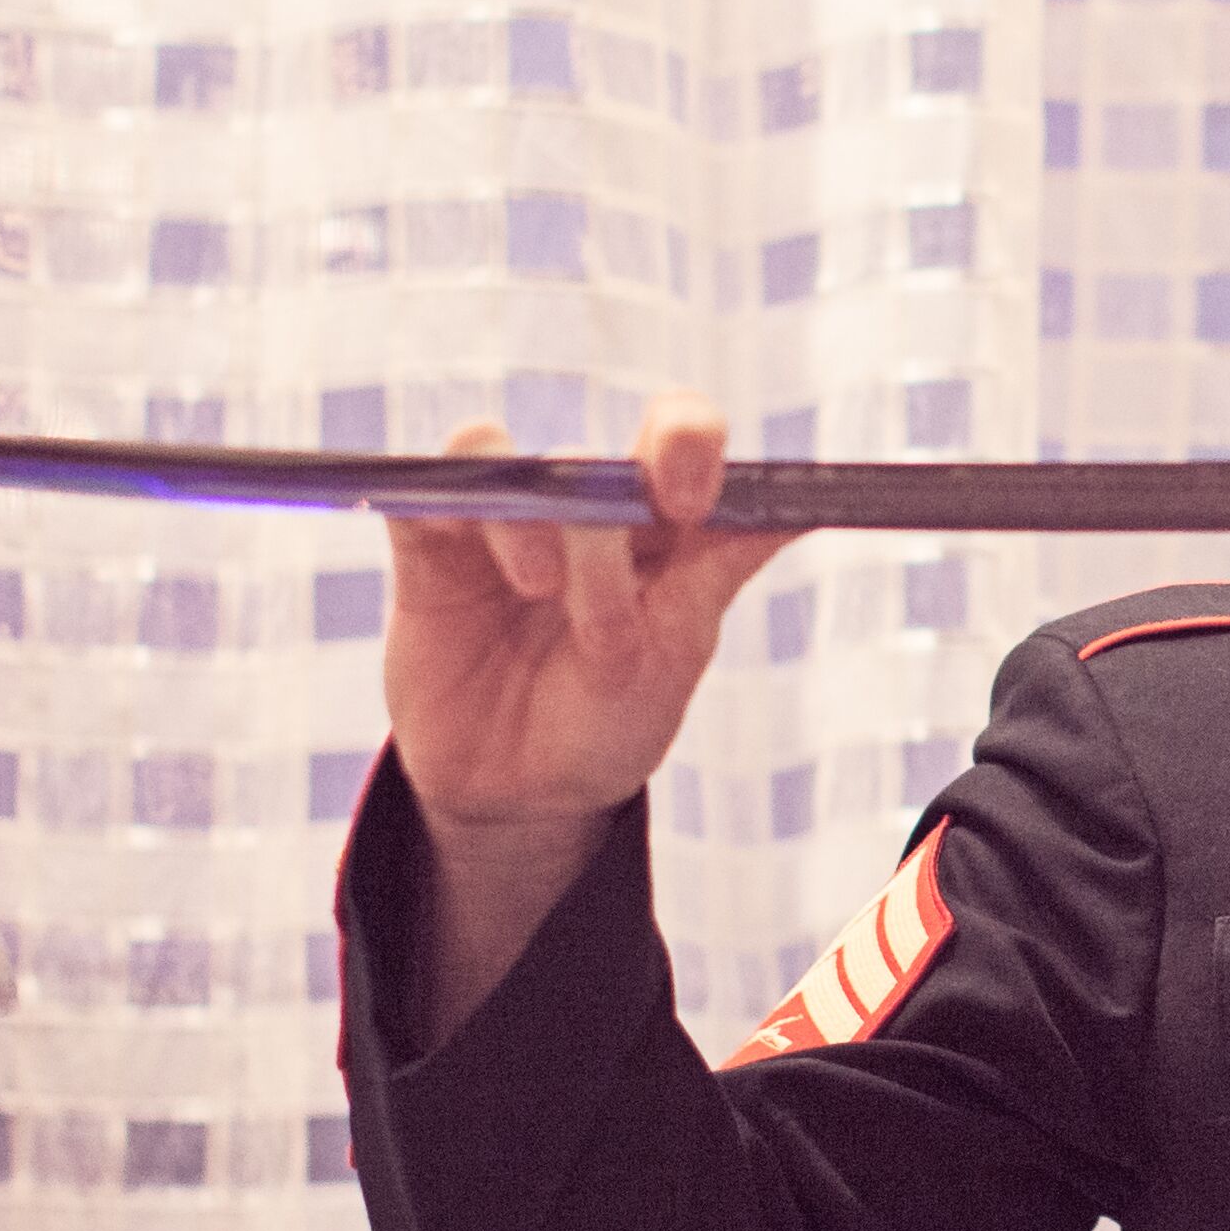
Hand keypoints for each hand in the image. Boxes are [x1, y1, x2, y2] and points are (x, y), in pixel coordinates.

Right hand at [381, 397, 799, 1033]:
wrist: (516, 793)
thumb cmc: (609, 720)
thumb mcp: (672, 656)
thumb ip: (716, 571)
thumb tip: (806, 509)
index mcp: (657, 523)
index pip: (677, 437)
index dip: (685, 444)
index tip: (688, 503)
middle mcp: (581, 506)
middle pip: (589, 452)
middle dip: (604, 502)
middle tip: (601, 576)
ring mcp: (503, 519)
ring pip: (502, 460)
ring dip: (529, 521)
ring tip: (541, 589)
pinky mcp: (430, 542)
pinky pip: (423, 489)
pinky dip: (442, 496)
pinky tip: (462, 548)